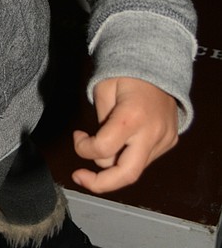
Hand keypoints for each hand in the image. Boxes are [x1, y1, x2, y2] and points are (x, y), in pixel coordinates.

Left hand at [71, 77, 178, 194]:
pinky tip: (121, 141)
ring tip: (103, 144)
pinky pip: (144, 159)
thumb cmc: (127, 75)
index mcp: (133, 116)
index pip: (103, 150)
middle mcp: (152, 132)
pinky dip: (128, 156)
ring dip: (113, 164)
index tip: (78, 136)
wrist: (159, 65)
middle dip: (100, 183)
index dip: (83, 148)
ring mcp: (164, 139)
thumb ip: (100, 123)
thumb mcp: (103, 90)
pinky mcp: (169, 141)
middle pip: (126, 175)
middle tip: (80, 177)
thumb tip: (97, 150)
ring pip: (134, 169)